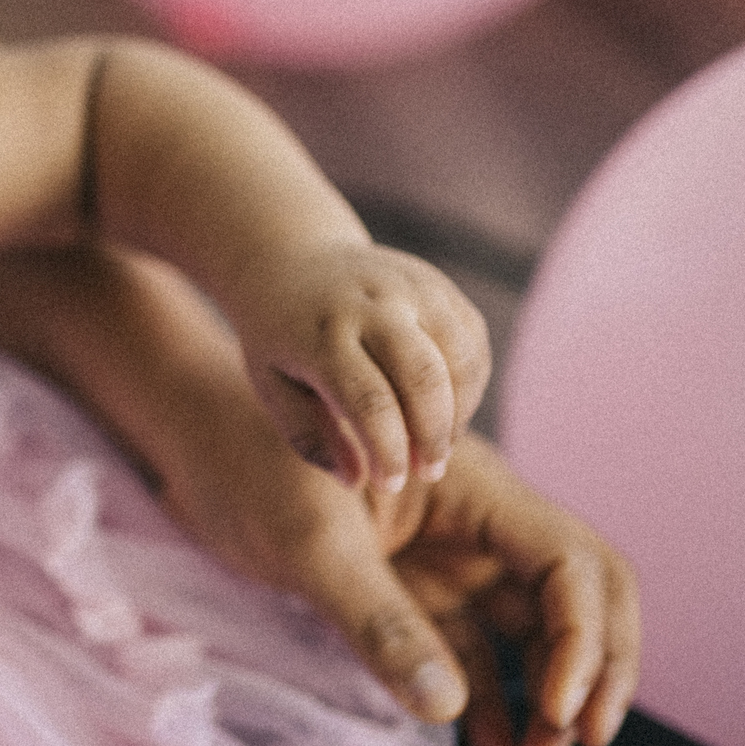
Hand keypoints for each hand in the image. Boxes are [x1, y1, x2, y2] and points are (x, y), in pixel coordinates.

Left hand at [170, 422, 635, 745]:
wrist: (195, 444)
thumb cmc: (246, 463)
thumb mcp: (308, 540)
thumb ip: (374, 618)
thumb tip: (445, 707)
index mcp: (471, 486)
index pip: (570, 561)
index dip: (583, 637)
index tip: (557, 706)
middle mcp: (476, 523)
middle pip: (573, 600)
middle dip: (588, 672)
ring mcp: (447, 559)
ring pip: (527, 634)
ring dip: (543, 698)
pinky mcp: (411, 591)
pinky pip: (470, 650)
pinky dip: (487, 698)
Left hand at [234, 241, 490, 494]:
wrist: (289, 261)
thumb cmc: (279, 340)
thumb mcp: (272, 387)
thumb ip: (310, 437)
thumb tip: (358, 481)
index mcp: (322, 334)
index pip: (370, 402)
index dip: (388, 451)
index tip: (392, 484)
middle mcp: (371, 304)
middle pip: (425, 378)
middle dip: (434, 436)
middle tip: (428, 472)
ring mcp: (410, 288)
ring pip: (460, 359)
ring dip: (457, 413)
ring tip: (434, 445)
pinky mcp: (437, 285)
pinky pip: (472, 341)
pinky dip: (468, 385)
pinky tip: (444, 410)